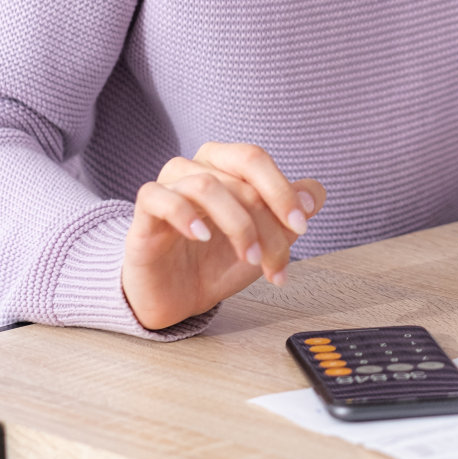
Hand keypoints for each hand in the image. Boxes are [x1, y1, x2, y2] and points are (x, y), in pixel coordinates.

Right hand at [121, 142, 326, 330]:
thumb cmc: (219, 262)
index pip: (256, 160)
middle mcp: (195, 167)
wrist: (177, 298)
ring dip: (237, 224)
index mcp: (224, 166)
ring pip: (205, 184)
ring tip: (249, 258)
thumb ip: (291, 214)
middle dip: (267, 218)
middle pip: (239, 175)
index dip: (282, 190)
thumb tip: (313, 195)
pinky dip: (185, 215)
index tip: (301, 227)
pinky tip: (203, 237)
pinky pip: (159, 197)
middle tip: (275, 257)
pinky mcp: (143, 214)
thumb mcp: (266, 241)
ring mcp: (167, 187)